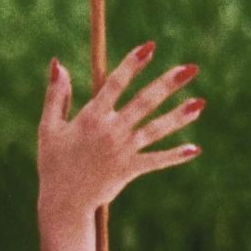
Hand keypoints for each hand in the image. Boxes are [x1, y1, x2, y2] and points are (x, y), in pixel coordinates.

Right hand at [37, 42, 202, 236]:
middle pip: (144, 102)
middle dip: (168, 84)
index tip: (150, 46)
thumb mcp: (49, 128)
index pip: (116, 84)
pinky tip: (195, 149)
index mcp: (91, 117)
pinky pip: (155, 161)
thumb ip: (57, 95)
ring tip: (201, 102)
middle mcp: (111, 131)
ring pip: (155, 130)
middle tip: (192, 68)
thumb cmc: (54, 163)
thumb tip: (57, 62)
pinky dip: (175, 156)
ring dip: (179, 116)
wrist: (62, 205)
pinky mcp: (129, 170)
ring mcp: (122, 152)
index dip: (133, 64)